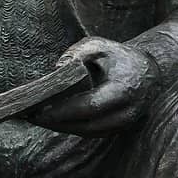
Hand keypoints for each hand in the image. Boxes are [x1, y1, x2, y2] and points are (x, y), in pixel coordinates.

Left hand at [28, 37, 157, 135]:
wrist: (148, 72)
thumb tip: (57, 69)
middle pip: (86, 125)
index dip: (63, 111)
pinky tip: (53, 121)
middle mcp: (127, 112)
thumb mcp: (100, 45)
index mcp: (124, 90)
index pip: (90, 106)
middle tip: (30, 116)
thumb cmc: (119, 57)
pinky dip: (72, 128)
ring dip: (62, 127)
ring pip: (88, 132)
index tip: (39, 110)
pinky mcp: (119, 129)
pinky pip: (92, 133)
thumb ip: (79, 52)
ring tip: (37, 119)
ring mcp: (125, 124)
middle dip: (56, 122)